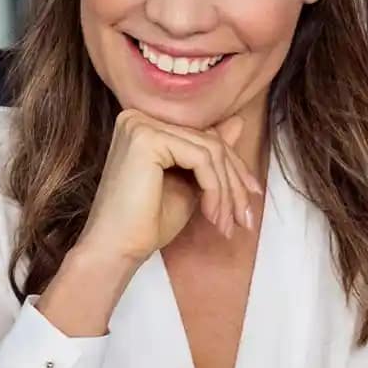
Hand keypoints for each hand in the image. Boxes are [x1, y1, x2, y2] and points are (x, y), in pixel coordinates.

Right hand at [76, 109, 261, 264]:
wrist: (117, 249)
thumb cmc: (147, 223)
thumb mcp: (189, 184)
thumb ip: (208, 154)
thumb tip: (238, 122)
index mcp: (145, 125)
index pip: (202, 137)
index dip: (233, 169)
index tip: (250, 198)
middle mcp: (139, 117)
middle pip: (209, 143)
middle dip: (234, 183)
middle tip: (244, 218)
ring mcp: (141, 125)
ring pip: (209, 151)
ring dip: (226, 192)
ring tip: (226, 223)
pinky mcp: (146, 138)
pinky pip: (201, 158)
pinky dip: (215, 189)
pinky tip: (212, 215)